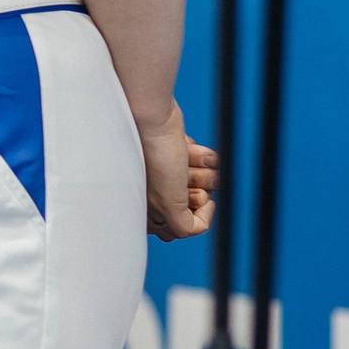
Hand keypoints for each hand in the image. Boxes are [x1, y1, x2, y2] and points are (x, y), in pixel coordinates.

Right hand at [140, 102, 215, 240]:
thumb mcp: (170, 204)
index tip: (192, 200)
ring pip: (201, 183)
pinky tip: (191, 149)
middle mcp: (154, 193)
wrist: (153, 119)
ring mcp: (166, 173)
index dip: (193, 216)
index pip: (178, 229)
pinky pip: (202, 164)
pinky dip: (203, 157)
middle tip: (184, 178)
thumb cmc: (155, 158)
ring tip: (189, 158)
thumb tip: (196, 227)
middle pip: (193, 204)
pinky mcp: (176, 155)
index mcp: (145, 210)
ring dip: (203, 172)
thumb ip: (183, 227)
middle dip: (198, 190)